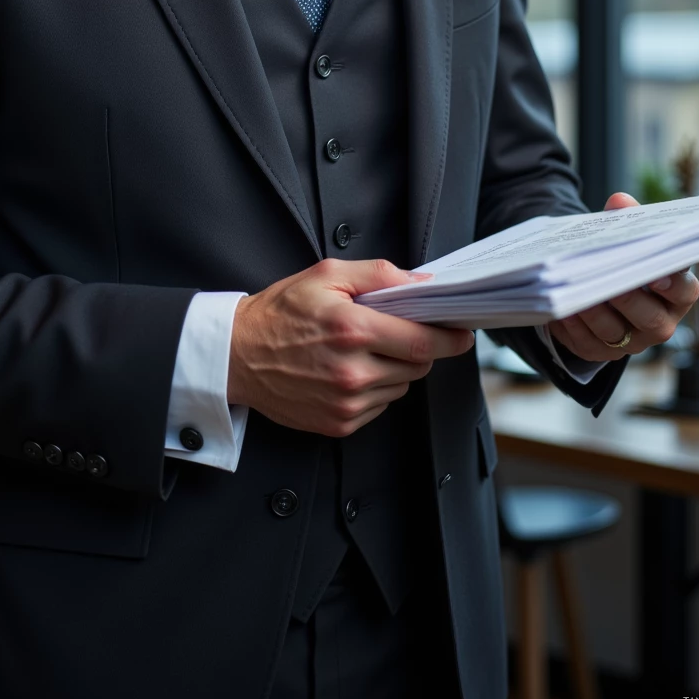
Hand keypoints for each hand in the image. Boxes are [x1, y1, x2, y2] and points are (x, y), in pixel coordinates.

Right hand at [227, 257, 473, 437]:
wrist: (237, 355)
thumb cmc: (279, 312)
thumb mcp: (325, 276)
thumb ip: (378, 274)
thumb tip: (420, 282)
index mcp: (352, 329)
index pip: (424, 341)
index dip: (450, 338)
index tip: (462, 333)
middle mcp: (352, 371)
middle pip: (418, 366)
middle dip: (418, 348)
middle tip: (399, 332)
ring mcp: (346, 402)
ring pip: (401, 387)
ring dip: (395, 368)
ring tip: (363, 350)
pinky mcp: (339, 424)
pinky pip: (380, 406)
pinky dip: (375, 389)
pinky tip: (349, 371)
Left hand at [548, 192, 698, 361]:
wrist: (599, 288)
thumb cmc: (621, 260)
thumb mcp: (626, 240)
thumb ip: (626, 220)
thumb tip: (620, 202)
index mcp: (675, 292)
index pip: (685, 290)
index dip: (674, 284)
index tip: (657, 275)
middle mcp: (659, 321)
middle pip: (651, 318)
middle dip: (629, 300)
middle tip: (609, 282)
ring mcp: (631, 340)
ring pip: (617, 333)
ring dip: (597, 314)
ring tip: (578, 294)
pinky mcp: (601, 351)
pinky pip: (589, 344)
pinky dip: (575, 328)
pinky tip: (562, 311)